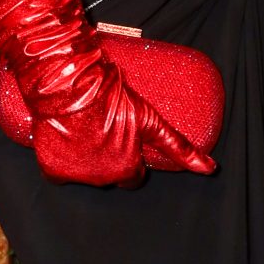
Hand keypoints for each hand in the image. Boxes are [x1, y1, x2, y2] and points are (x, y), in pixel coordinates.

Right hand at [31, 55, 216, 186]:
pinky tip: (65, 139)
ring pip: (85, 173)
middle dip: (108, 157)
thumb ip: (179, 147)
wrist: (69, 85)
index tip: (125, 139)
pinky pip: (58, 171)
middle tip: (104, 129)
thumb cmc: (111, 98)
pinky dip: (60, 159)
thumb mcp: (151, 120)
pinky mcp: (52, 169)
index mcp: (127, 170)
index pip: (133, 176)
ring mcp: (77, 175)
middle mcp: (102, 179)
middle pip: (109, 174)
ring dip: (85, 158)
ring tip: (85, 128)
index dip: (131, 158)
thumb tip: (210, 169)